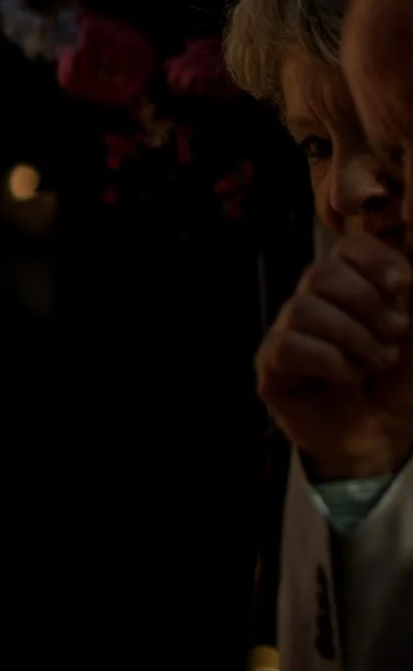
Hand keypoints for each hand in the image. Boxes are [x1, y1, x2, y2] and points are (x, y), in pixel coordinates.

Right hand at [257, 240, 412, 479]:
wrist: (389, 435)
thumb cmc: (404, 382)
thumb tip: (412, 235)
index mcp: (353, 285)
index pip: (347, 247)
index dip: (374, 259)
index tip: (403, 284)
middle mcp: (316, 302)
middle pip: (320, 273)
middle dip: (367, 305)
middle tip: (395, 335)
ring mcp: (289, 333)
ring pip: (303, 309)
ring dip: (353, 339)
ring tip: (376, 363)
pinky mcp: (272, 366)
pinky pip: (289, 345)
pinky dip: (329, 362)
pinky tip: (347, 379)